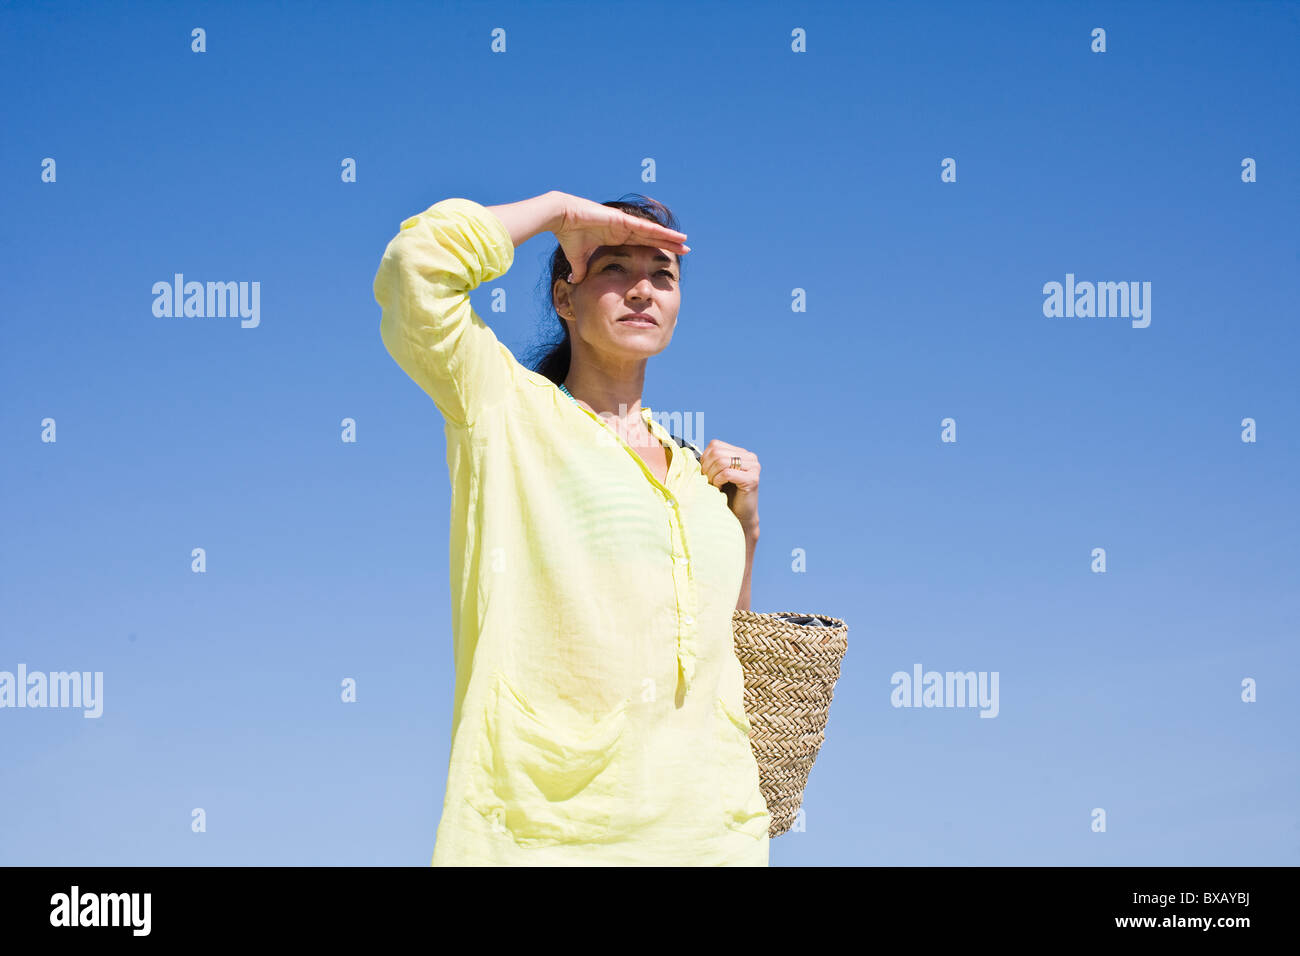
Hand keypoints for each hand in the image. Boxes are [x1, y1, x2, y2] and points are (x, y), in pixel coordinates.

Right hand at [550, 192, 689, 283]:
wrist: (561, 219)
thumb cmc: (569, 236)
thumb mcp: (579, 260)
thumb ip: (581, 270)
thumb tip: (576, 283)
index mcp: (617, 238)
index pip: (642, 245)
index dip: (656, 250)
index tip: (669, 257)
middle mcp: (624, 230)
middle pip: (652, 238)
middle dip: (668, 244)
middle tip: (685, 249)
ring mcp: (625, 224)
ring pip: (653, 232)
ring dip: (669, 237)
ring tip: (685, 241)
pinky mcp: (622, 220)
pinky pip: (645, 228)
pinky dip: (660, 232)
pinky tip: (673, 235)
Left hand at [701, 439, 759, 536]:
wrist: (738, 517)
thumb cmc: (725, 496)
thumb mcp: (716, 474)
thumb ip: (710, 462)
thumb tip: (690, 455)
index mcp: (741, 452)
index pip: (715, 445)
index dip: (705, 459)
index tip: (705, 474)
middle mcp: (750, 457)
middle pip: (717, 453)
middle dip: (707, 468)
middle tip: (707, 482)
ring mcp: (754, 467)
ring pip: (721, 462)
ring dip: (712, 476)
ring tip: (714, 486)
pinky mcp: (753, 479)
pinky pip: (727, 473)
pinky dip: (718, 482)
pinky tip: (720, 490)